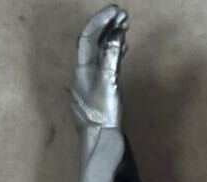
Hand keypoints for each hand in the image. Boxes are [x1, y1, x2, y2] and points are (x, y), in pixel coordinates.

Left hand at [71, 5, 127, 128]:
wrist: (102, 144)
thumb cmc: (103, 117)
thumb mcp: (108, 83)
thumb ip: (111, 57)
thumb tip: (116, 34)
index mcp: (81, 69)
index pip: (88, 37)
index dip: (100, 21)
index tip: (116, 11)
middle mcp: (84, 73)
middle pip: (93, 42)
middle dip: (107, 26)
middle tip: (123, 15)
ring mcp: (93, 82)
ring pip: (101, 52)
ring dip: (112, 37)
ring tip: (125, 26)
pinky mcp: (103, 91)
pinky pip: (107, 64)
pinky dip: (114, 52)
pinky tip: (122, 48)